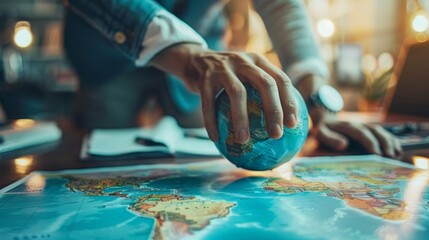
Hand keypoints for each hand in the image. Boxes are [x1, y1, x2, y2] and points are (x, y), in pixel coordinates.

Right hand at [151, 44, 297, 142]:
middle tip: (276, 135)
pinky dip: (211, 122)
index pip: (281, 79)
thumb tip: (281, 127)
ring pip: (237, 93)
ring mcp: (223, 67)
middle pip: (265, 83)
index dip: (289, 102)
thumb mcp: (246, 75)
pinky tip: (215, 138)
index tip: (293, 125)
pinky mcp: (205, 77)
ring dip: (241, 119)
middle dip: (273, 110)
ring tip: (243, 140)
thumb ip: (261, 91)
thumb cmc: (227, 76)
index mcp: (258, 61)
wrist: (196, 60)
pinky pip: (209, 103)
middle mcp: (243, 60)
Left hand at [314, 114, 402, 157]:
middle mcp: (359, 124)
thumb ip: (331, 139)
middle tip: (390, 157)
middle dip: (384, 143)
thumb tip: (344, 145)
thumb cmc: (323, 129)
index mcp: (347, 125)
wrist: (326, 119)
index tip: (377, 154)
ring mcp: (365, 125)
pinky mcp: (369, 129)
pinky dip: (391, 140)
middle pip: (375, 130)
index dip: (370, 142)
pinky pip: (383, 132)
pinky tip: (398, 149)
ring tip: (396, 155)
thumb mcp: (321, 133)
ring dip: (390, 141)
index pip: (361, 133)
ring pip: (381, 131)